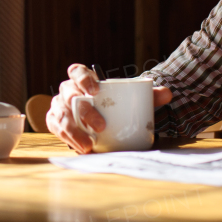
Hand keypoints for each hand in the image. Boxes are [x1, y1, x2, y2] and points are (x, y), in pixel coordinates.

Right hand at [46, 64, 171, 153]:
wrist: (100, 119)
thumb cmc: (114, 105)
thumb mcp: (131, 99)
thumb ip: (148, 95)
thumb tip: (168, 93)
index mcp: (82, 79)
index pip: (76, 71)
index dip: (83, 78)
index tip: (96, 90)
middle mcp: (67, 91)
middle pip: (70, 96)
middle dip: (85, 111)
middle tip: (101, 126)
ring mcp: (58, 107)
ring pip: (61, 116)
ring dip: (74, 131)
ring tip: (89, 145)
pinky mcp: (54, 122)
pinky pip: (56, 130)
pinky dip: (67, 140)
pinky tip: (81, 149)